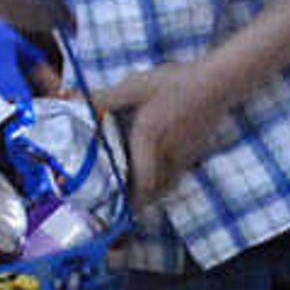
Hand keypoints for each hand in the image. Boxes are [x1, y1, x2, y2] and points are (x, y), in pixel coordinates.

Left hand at [103, 57, 231, 203]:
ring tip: (141, 192)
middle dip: (140, 200)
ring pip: (168, 185)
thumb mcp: (136, 86)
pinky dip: (167, 180)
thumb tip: (73, 99)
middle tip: (126, 203)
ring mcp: (184, 155)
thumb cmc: (175, 83)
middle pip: (154, 190)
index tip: (119, 207)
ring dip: (154, 192)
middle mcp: (166, 153)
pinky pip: (178, 175)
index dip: (131, 199)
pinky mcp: (195, 151)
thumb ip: (105, 97)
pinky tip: (160, 171)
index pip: (141, 181)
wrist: (217, 83)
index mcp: (148, 139)